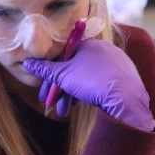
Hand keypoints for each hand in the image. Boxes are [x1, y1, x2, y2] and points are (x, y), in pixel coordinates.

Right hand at [23, 39, 154, 129]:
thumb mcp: (63, 76)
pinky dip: (87, 92)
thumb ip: (45, 69)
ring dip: (71, 94)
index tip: (45, 90)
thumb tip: (28, 63)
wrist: (126, 98)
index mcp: (89, 43)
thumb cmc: (92, 81)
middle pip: (74, 68)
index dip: (51, 74)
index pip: (63, 55)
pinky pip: (100, 82)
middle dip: (60, 89)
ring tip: (64, 111)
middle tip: (52, 104)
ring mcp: (115, 63)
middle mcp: (103, 49)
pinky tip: (80, 105)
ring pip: (86, 77)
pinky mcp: (124, 77)